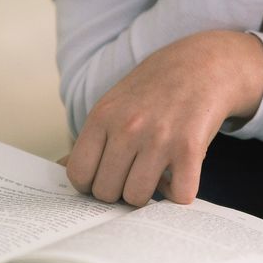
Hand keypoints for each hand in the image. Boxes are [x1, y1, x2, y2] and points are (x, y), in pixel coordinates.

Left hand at [63, 31, 262, 206]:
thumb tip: (59, 171)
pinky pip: (177, 196)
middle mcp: (128, 127)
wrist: (203, 64)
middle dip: (119, 190)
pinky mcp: (190, 148)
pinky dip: (178, 193)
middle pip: (106, 192)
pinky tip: (180, 174)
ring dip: (148, 193)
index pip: (78, 174)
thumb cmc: (155, 89)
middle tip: (135, 173)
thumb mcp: (114, 104)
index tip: (106, 176)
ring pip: (137, 198)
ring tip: (157, 172)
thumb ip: (91, 138)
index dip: (91, 182)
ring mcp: (159, 138)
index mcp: (103, 116)